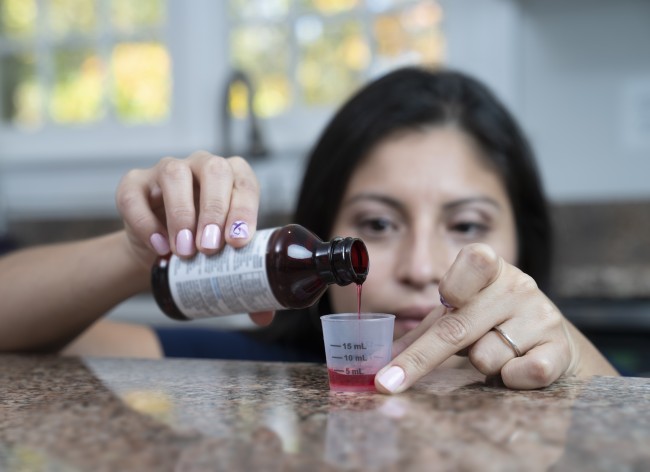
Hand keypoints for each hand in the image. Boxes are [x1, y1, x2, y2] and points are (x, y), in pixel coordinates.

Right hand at [116, 151, 273, 324]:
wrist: (160, 250)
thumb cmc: (203, 249)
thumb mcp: (226, 261)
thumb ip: (245, 283)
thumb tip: (263, 316)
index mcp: (234, 178)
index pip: (245, 182)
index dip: (244, 208)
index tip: (238, 241)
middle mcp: (203, 167)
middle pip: (214, 170)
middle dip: (214, 210)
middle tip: (209, 249)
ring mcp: (168, 170)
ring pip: (175, 173)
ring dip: (181, 213)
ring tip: (184, 251)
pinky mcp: (135, 183)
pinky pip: (134, 192)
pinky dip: (144, 221)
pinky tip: (157, 246)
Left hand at [375, 243, 578, 392]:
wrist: (553, 341)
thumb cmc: (492, 322)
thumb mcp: (458, 315)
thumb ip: (423, 331)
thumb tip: (382, 356)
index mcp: (489, 267)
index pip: (474, 261)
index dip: (455, 284)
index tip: (446, 301)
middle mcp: (518, 285)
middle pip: (459, 326)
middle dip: (420, 360)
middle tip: (388, 383)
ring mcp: (541, 315)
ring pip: (485, 357)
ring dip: (478, 365)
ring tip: (493, 355)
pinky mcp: (559, 349)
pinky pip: (522, 373)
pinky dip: (508, 380)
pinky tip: (513, 371)